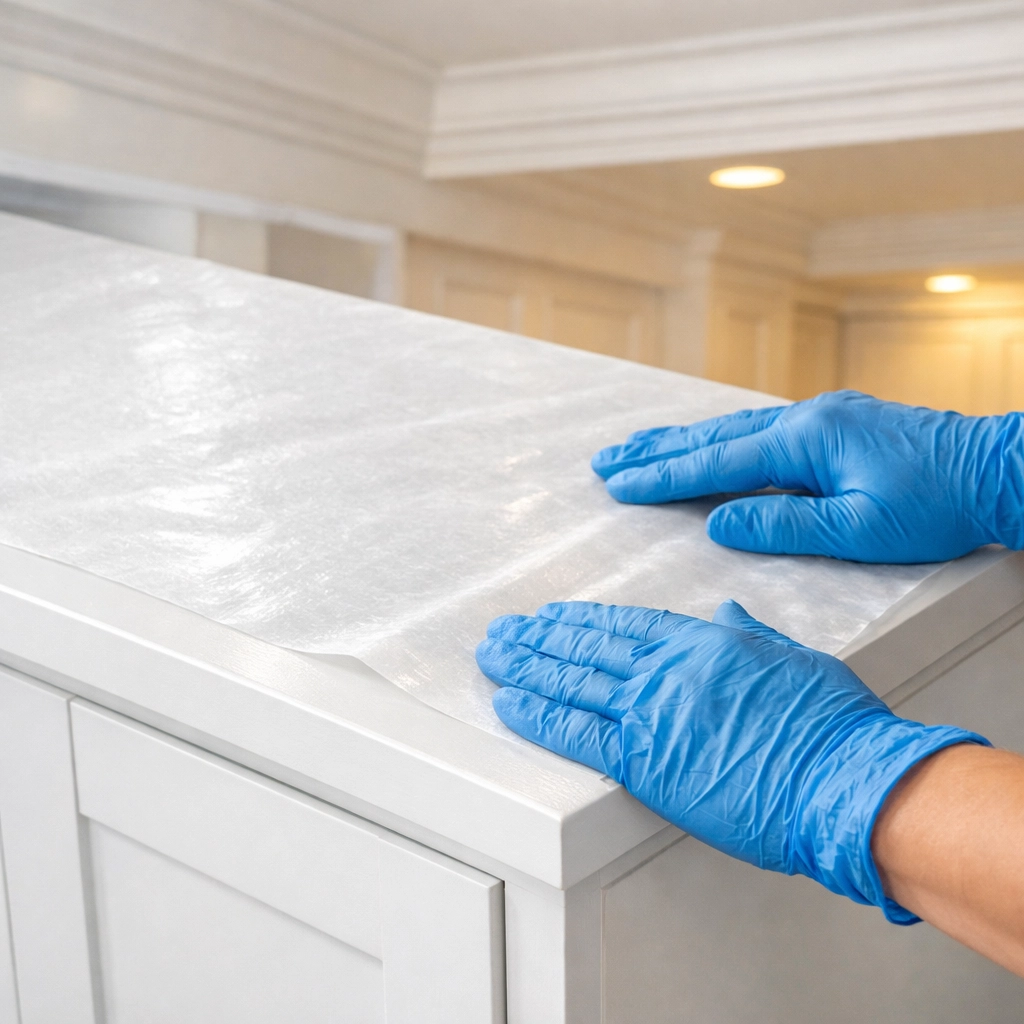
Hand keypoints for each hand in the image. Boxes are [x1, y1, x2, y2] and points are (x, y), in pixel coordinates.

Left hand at [477, 599, 985, 919]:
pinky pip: (578, 731)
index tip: (553, 616)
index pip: (628, 624)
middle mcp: (670, 670)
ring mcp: (654, 712)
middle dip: (541, 638)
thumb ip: (750, 634)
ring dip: (527, 666)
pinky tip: (509, 702)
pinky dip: (539, 715)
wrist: (847, 779)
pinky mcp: (645, 761)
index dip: (583, 621)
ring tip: (494, 655)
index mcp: (705, 643)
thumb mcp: (794, 659)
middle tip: (505, 631)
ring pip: (574, 680)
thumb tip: (727, 611)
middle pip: (590, 647)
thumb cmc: (833, 726)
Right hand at [591, 390, 1023, 562]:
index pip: (717, 463)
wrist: (997, 470)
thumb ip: (783, 525)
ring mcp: (821, 416)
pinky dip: (721, 438)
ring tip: (639, 448)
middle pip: (714, 436)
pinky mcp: (835, 425)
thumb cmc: (938, 506)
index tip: (618, 485)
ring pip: (734, 428)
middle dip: (656, 450)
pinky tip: (708, 442)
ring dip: (683, 440)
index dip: (663, 477)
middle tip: (607, 460)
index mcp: (806, 441)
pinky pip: (760, 430)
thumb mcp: (858, 530)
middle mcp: (806, 418)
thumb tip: (719, 523)